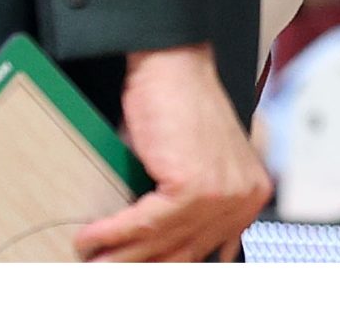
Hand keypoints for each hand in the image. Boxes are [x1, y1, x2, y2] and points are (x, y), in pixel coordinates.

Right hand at [74, 44, 271, 262]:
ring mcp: (224, 193)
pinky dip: (114, 232)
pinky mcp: (197, 185)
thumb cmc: (178, 108)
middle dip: (139, 265)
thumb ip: (183, 208)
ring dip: (119, 255)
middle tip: (103, 273)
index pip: (204, 247)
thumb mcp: (189, 166)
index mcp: (250, 196)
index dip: (163, 263)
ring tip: (89, 262)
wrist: (173, 66)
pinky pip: (147, 223)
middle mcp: (244, 197)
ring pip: (162, 241)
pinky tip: (91, 237)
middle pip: (183, 250)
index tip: (133, 271)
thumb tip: (147, 247)